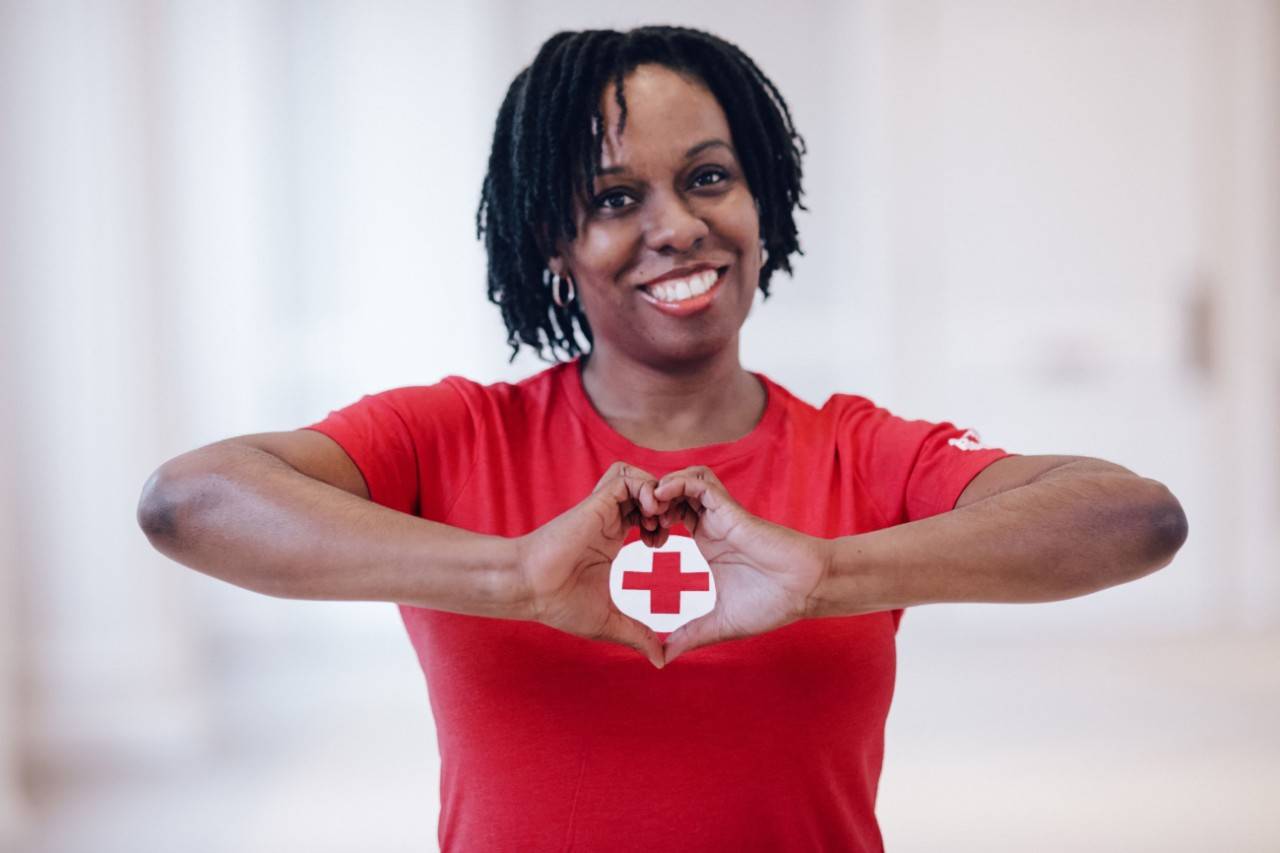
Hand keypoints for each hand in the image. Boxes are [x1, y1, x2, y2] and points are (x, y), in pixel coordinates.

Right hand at [515, 461, 670, 667]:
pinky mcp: (596, 502)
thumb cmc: (559, 604)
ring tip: (658, 520)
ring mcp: (602, 509)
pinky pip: (626, 478)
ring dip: (655, 493)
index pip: (644, 515)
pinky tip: (649, 514)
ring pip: (637, 478)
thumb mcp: (608, 621)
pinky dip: (644, 488)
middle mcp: (608, 520)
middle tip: (668, 529)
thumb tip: (660, 661)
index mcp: (611, 539)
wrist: (530, 589)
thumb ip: (637, 635)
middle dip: (664, 505)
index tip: (663, 546)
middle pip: (644, 491)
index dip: (662, 523)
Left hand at [654, 466, 829, 664]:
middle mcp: (711, 524)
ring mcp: (721, 515)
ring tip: (648, 509)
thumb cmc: (772, 604)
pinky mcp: (731, 510)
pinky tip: (663, 497)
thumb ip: (690, 636)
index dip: (647, 521)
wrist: (806, 591)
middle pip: (671, 493)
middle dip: (648, 501)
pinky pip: (699, 482)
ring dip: (661, 488)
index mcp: (706, 542)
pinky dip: (678, 482)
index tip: (635, 540)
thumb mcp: (719, 624)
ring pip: (683, 480)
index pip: (668, 515)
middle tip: (636, 522)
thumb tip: (663, 658)